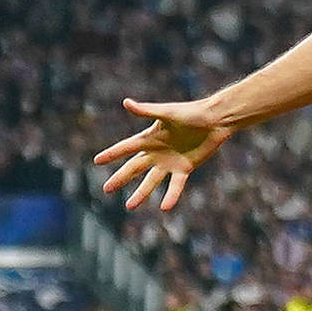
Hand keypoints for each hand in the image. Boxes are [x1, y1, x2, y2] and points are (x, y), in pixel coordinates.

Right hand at [92, 97, 234, 210]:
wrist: (215, 120)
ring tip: (130, 207)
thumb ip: (146, 111)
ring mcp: (170, 162)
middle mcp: (157, 152)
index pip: (126, 148)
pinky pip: (175, 185)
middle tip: (106, 189)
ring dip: (141, 193)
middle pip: (134, 168)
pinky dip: (171, 196)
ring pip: (151, 181)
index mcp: (149, 138)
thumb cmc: (191, 112)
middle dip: (120, 178)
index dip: (112, 154)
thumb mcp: (167, 113)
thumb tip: (126, 103)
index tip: (96, 161)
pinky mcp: (184, 168)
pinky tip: (164, 207)